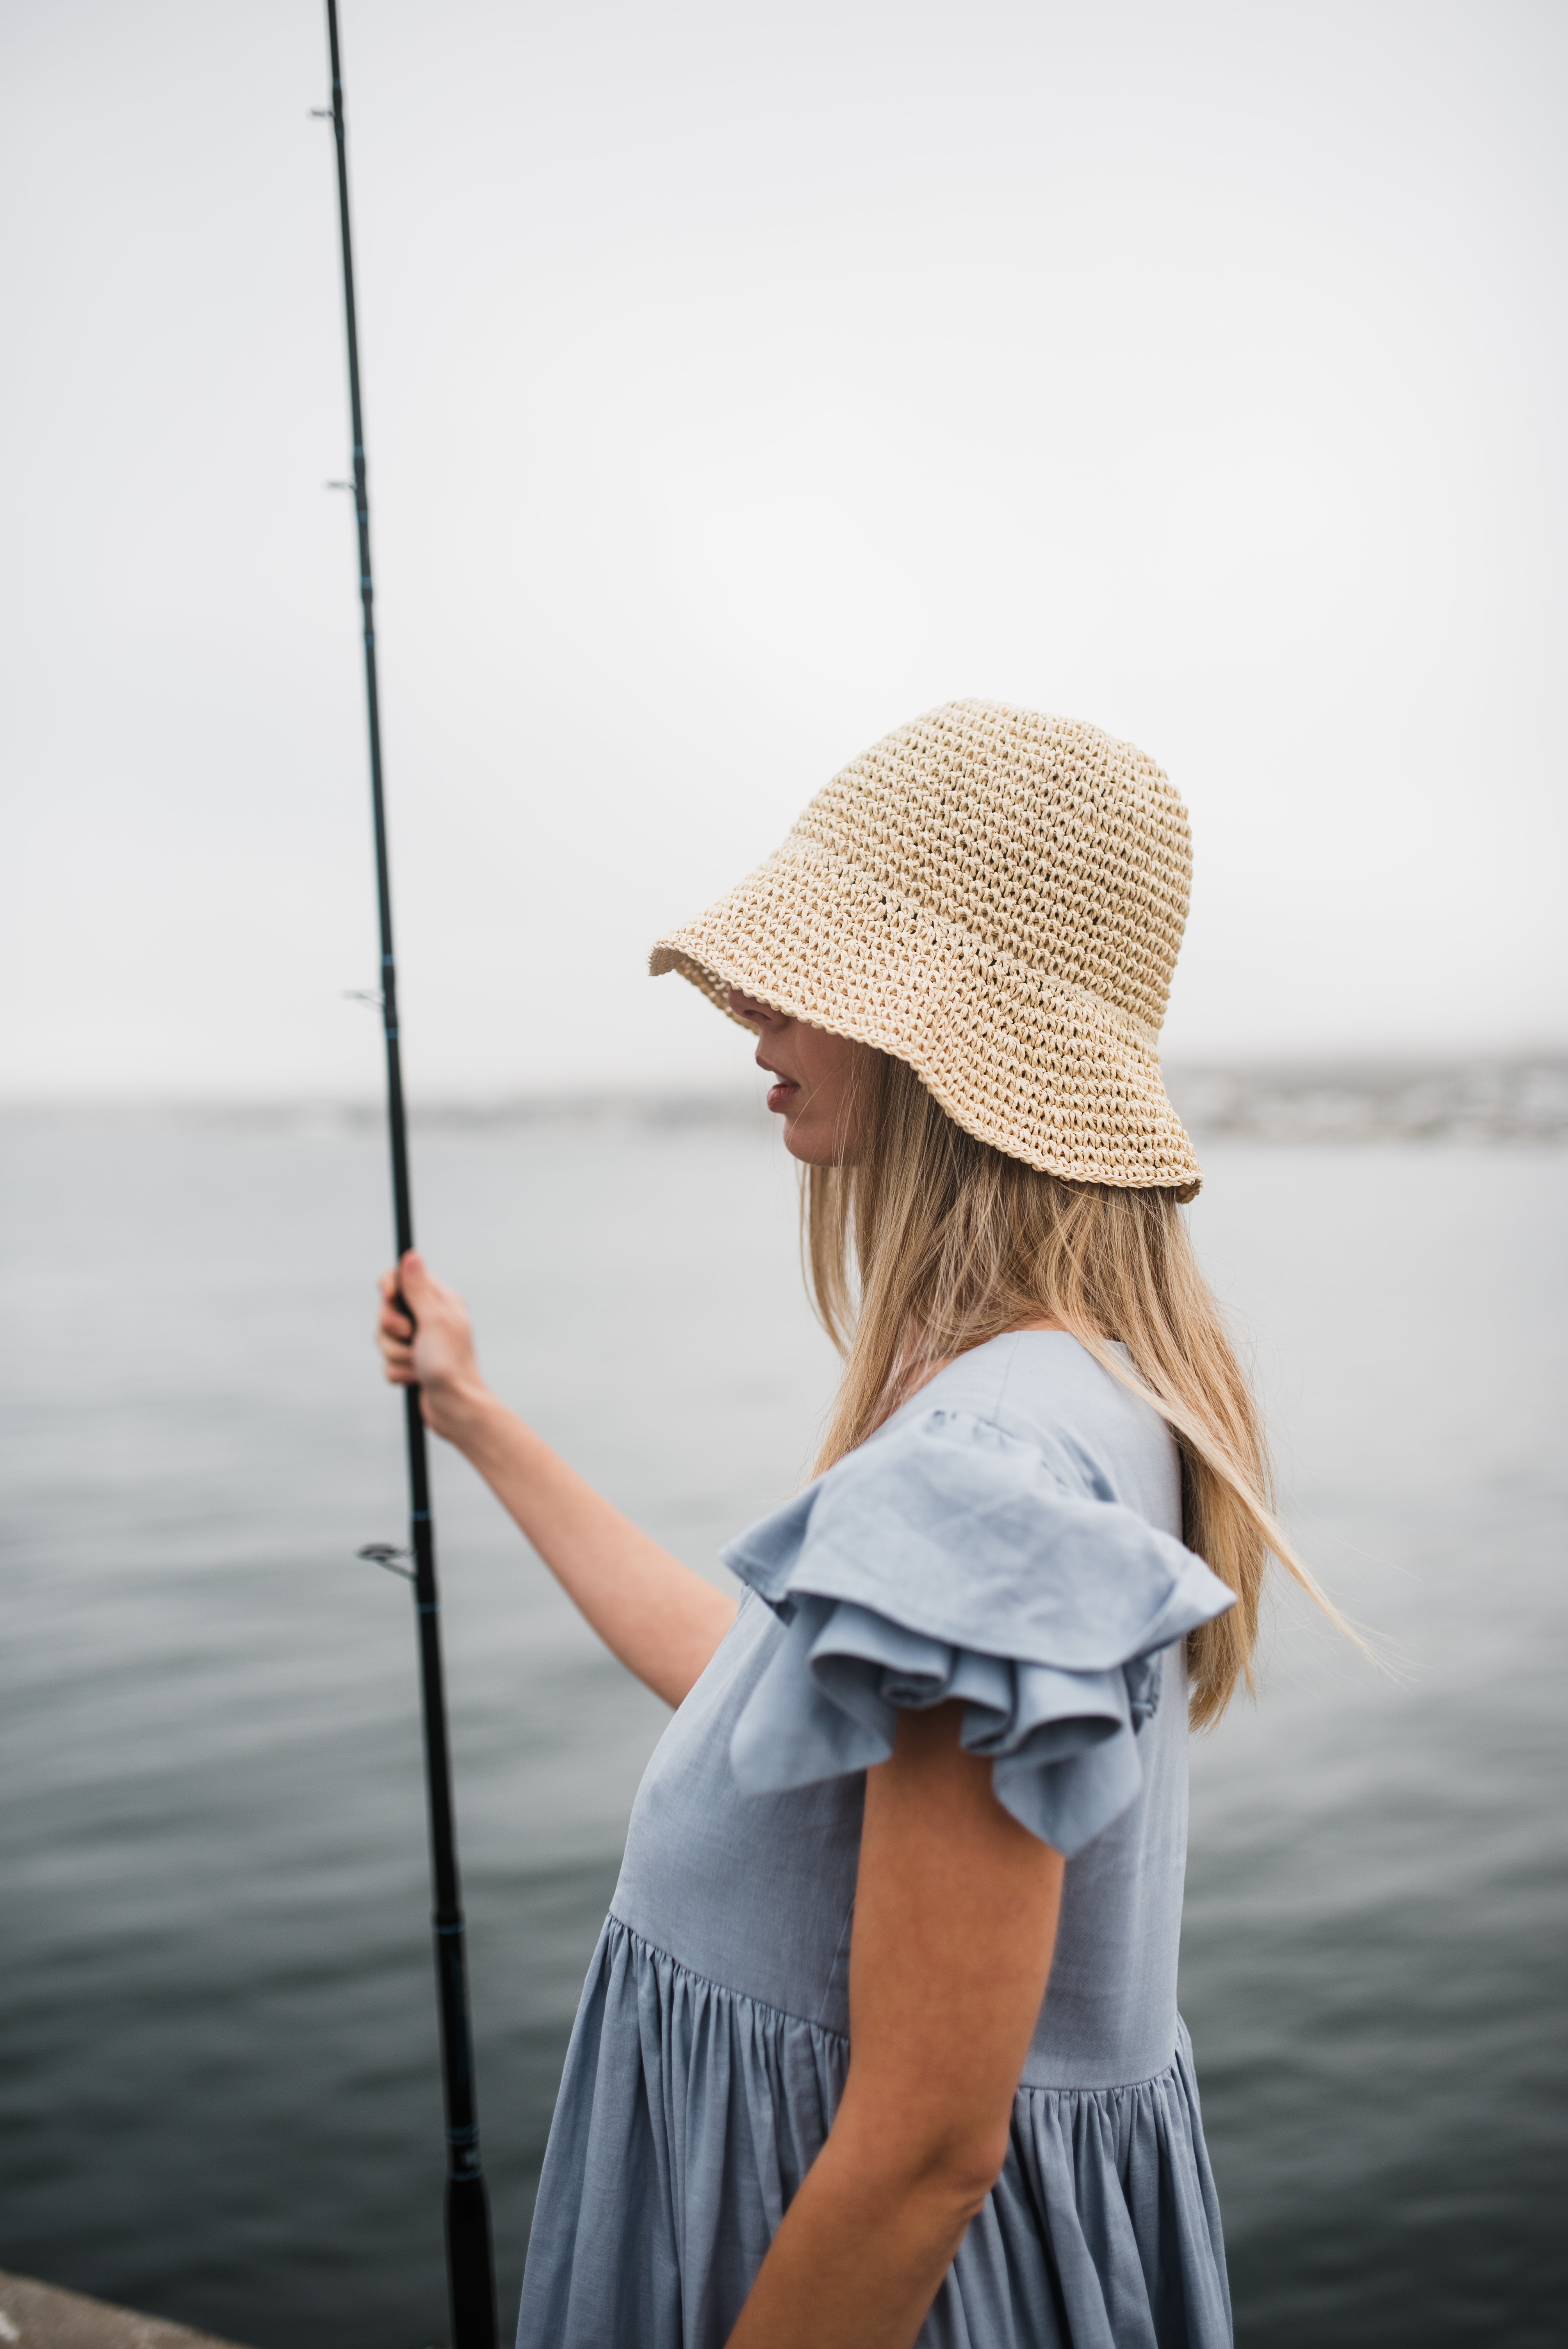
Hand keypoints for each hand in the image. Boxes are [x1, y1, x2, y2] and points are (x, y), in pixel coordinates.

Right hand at [375, 1250, 489, 1444]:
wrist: (456, 1408)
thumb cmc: (450, 1363)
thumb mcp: (433, 1320)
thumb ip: (418, 1288)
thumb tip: (411, 1255)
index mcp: (439, 1301)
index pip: (402, 1279)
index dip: (390, 1287)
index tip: (390, 1297)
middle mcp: (428, 1319)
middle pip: (387, 1310)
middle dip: (392, 1329)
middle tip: (411, 1336)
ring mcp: (419, 1342)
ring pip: (384, 1339)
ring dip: (397, 1354)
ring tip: (417, 1364)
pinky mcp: (410, 1364)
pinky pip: (387, 1362)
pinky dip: (398, 1372)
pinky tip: (416, 1379)